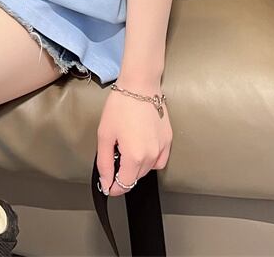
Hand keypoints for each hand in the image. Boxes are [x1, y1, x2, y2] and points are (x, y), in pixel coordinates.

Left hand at [96, 82, 171, 196]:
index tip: (107, 185)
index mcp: (135, 157)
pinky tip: (141, 146)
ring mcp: (163, 149)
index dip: (113, 188)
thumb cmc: (120, 106)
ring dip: (136, 166)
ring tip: (127, 146)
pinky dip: (150, 159)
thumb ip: (105, 163)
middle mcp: (152, 156)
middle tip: (114, 155)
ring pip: (148, 169)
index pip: (125, 185)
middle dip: (123, 173)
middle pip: (136, 177)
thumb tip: (106, 183)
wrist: (140, 85)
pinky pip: (159, 160)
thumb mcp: (105, 135)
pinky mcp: (168, 140)